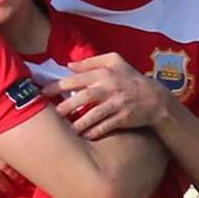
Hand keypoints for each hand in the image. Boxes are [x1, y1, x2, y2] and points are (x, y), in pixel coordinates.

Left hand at [46, 53, 173, 139]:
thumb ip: (91, 62)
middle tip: (53, 113)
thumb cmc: (130, 79)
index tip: (43, 92)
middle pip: (85, 97)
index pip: (78, 79)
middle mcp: (111, 88)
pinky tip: (83, 136)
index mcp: (105, 74)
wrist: (155, 99)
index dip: (58, 86)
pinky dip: (94, 131)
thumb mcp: (115, 62)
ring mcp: (118, 104)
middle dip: (67, 105)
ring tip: (65, 128)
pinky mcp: (124, 118)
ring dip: (79, 122)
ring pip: (95, 114)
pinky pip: (106, 126)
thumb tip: (68, 65)